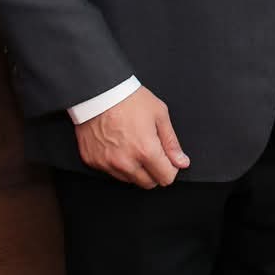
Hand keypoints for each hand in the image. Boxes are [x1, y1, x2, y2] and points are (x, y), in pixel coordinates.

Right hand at [74, 86, 189, 187]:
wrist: (97, 90)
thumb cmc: (128, 98)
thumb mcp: (159, 114)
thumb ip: (171, 142)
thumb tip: (181, 162)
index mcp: (145, 150)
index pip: (166, 178)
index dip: (170, 168)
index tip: (167, 159)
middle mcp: (126, 162)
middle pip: (148, 183)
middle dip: (154, 171)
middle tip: (150, 150)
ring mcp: (107, 163)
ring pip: (129, 179)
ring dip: (135, 168)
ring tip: (131, 144)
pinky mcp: (93, 161)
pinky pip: (110, 171)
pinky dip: (116, 163)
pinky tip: (116, 145)